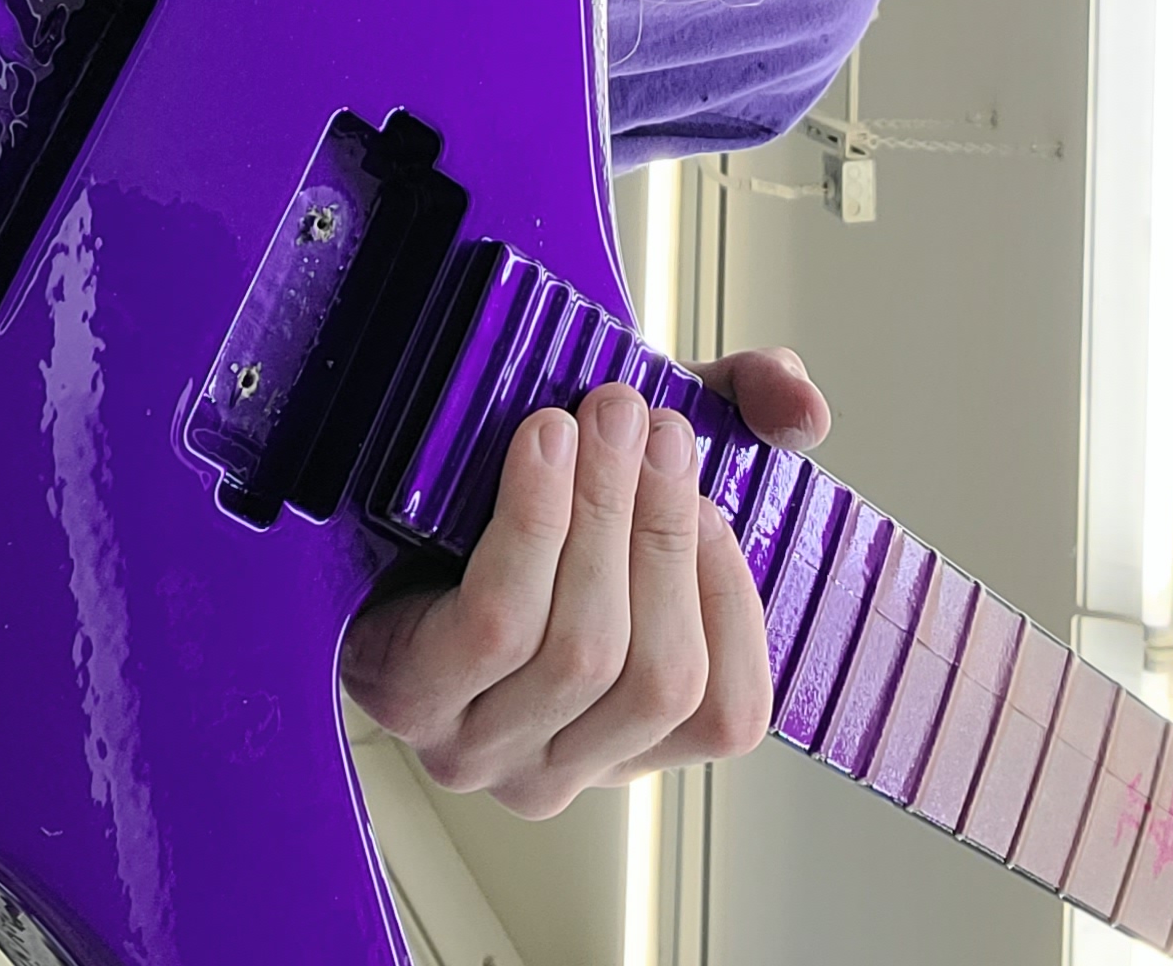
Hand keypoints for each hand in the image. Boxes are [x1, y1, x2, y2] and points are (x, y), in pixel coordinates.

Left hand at [340, 348, 830, 818]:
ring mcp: (481, 748)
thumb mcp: (643, 455)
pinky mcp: (412, 702)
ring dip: (604, 515)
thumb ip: (740, 415)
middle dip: (666, 533)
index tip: (715, 496)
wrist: (368, 504)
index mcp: (631, 737)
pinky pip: (495, 622)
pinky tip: (542, 446)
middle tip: (654, 422)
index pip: (726, 714)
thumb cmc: (518, 501)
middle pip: (656, 673)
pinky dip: (532, 523)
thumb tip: (803, 407)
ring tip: (603, 415)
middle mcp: (561, 766)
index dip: (733, 601)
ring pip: (581, 648)